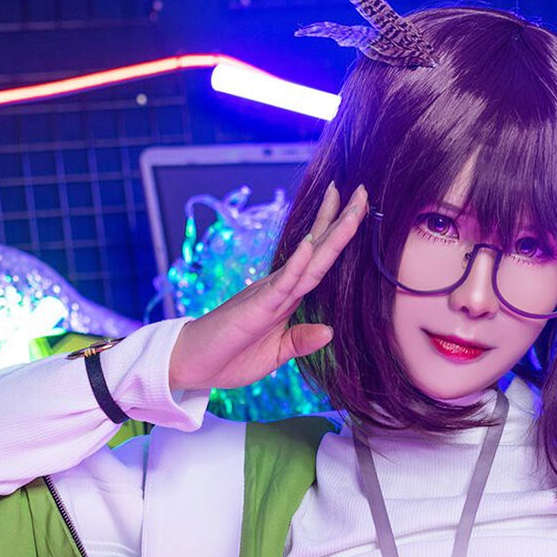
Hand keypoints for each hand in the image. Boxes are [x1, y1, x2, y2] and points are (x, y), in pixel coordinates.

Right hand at [167, 181, 369, 393]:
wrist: (192, 365)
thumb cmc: (230, 357)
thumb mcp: (275, 354)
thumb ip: (300, 341)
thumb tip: (329, 331)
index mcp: (285, 298)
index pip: (317, 263)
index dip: (337, 237)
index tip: (356, 211)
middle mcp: (279, 288)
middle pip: (317, 250)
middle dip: (341, 222)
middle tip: (363, 192)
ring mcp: (267, 294)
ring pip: (306, 260)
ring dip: (328, 233)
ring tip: (346, 203)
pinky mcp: (255, 308)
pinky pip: (281, 284)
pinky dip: (296, 264)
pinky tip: (310, 244)